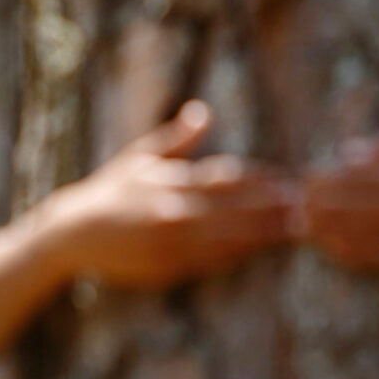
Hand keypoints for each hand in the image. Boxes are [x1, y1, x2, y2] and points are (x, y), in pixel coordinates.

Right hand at [32, 101, 294, 288]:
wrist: (72, 234)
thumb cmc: (109, 192)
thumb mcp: (139, 158)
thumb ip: (176, 140)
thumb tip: (202, 111)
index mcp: (170, 180)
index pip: (226, 177)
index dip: (260, 179)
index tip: (288, 179)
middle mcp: (173, 210)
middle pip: (234, 208)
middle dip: (273, 207)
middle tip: (306, 205)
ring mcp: (170, 241)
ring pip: (228, 237)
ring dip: (264, 233)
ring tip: (295, 230)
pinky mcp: (165, 267)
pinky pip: (209, 262)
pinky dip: (236, 256)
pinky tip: (257, 252)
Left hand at [304, 135, 378, 274]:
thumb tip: (344, 152)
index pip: (338, 177)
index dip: (312, 181)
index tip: (300, 182)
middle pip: (335, 206)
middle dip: (308, 208)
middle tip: (294, 209)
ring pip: (346, 234)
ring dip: (319, 232)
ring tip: (302, 230)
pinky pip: (368, 258)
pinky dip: (344, 254)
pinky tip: (331, 249)